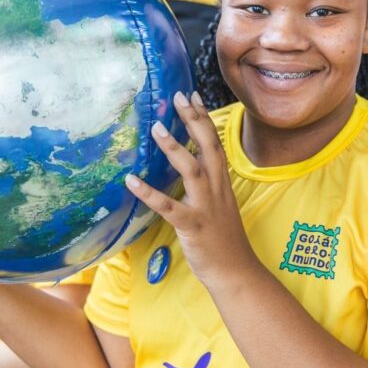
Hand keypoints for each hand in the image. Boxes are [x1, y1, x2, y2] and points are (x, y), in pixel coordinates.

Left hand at [124, 92, 258, 288]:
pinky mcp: (192, 225)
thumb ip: (207, 184)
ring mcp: (205, 207)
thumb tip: (189, 164)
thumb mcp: (219, 205)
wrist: (236, 272)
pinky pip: (168, 207)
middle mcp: (216, 189)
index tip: (193, 95)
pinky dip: (149, 193)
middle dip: (194, 120)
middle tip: (178, 96)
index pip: (215, 143)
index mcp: (222, 183)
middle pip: (208, 147)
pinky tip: (131, 181)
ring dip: (174, 147)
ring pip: (191, 170)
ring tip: (157, 127)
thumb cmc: (223, 240)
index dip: (204, 118)